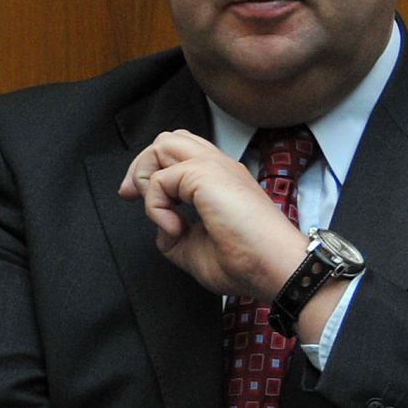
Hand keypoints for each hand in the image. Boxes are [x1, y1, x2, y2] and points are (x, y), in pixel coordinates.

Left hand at [119, 129, 304, 299]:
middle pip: (168, 140)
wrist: (273, 266)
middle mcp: (219, 167)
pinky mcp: (206, 174)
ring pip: (164, 143)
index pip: (182, 153)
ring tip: (158, 209)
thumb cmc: (248, 261)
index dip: (154, 172)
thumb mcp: (194, 249)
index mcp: (222, 181)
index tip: (141, 201)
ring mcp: (215, 166)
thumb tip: (161, 225)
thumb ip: (173, 231)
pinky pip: (159, 180)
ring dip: (147, 175)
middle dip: (143, 166)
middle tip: (135, 197)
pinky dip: (155, 207)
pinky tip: (175, 228)